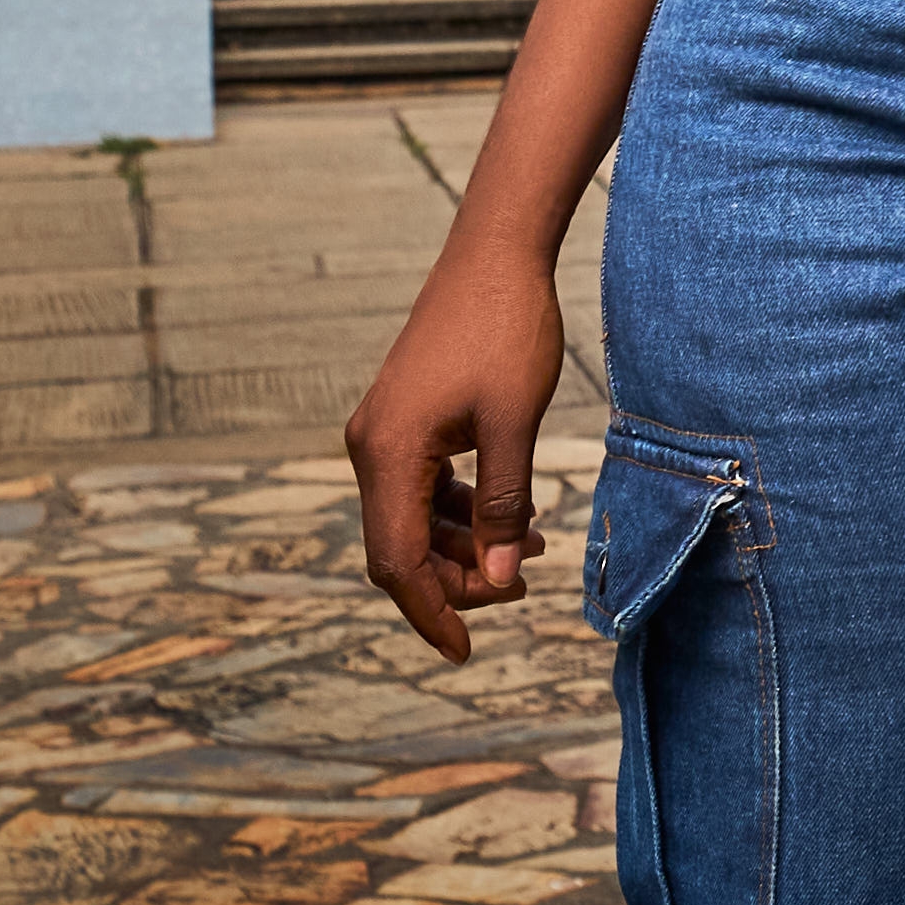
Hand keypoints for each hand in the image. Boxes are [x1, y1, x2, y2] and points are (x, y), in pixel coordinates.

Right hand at [349, 252, 570, 663]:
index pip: (395, 562)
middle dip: (458, 577)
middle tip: (524, 582)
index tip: (465, 651)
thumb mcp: (514, 424)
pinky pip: (423, 486)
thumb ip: (504, 504)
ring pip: (414, 518)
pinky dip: (461, 508)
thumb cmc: (507, 329)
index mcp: (387, 454)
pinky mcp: (405, 419)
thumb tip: (503, 575)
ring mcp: (384, 432)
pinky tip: (514, 511)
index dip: (431, 611)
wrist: (495, 253)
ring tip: (533, 546)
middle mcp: (371, 448)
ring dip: (465, 543)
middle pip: (402, 546)